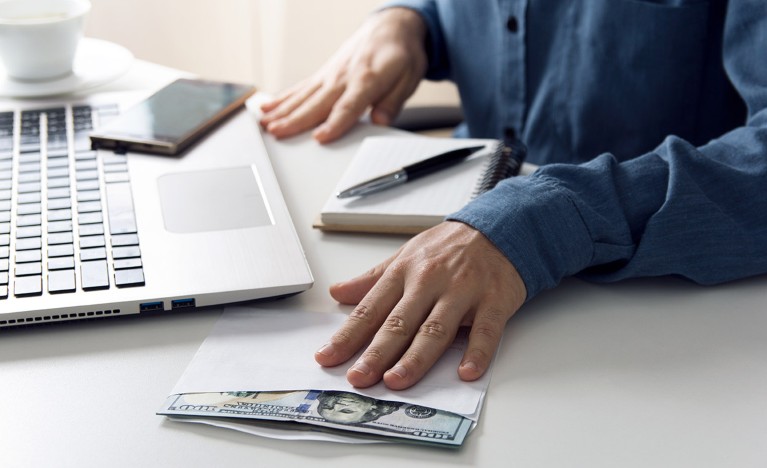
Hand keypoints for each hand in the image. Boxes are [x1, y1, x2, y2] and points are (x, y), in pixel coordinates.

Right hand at [259, 8, 427, 143]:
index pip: (348, 106)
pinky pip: (301, 88)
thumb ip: (393, 101)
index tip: (320, 138)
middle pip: (318, 103)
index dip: (334, 124)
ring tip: (265, 124)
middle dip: (295, 119)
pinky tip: (267, 107)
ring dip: (283, 111)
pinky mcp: (323, 74)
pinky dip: (283, 98)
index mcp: (367, 78)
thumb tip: (381, 121)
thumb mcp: (409, 77)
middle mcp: (343, 76)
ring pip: (303, 96)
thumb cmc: (401, 54)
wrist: (390, 27)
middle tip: (277, 133)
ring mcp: (330, 74)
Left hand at [315, 221, 526, 389]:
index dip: (347, 335)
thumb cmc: (449, 247)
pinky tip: (466, 372)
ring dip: (415, 357)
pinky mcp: (494, 300)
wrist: (499, 228)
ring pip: (436, 329)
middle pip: (399, 323)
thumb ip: (372, 279)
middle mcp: (430, 282)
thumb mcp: (405, 255)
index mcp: (404, 273)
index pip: (370, 309)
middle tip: (358, 378)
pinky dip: (477, 352)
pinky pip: (486, 330)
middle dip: (376, 353)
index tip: (328, 358)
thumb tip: (337, 293)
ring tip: (396, 380)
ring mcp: (463, 292)